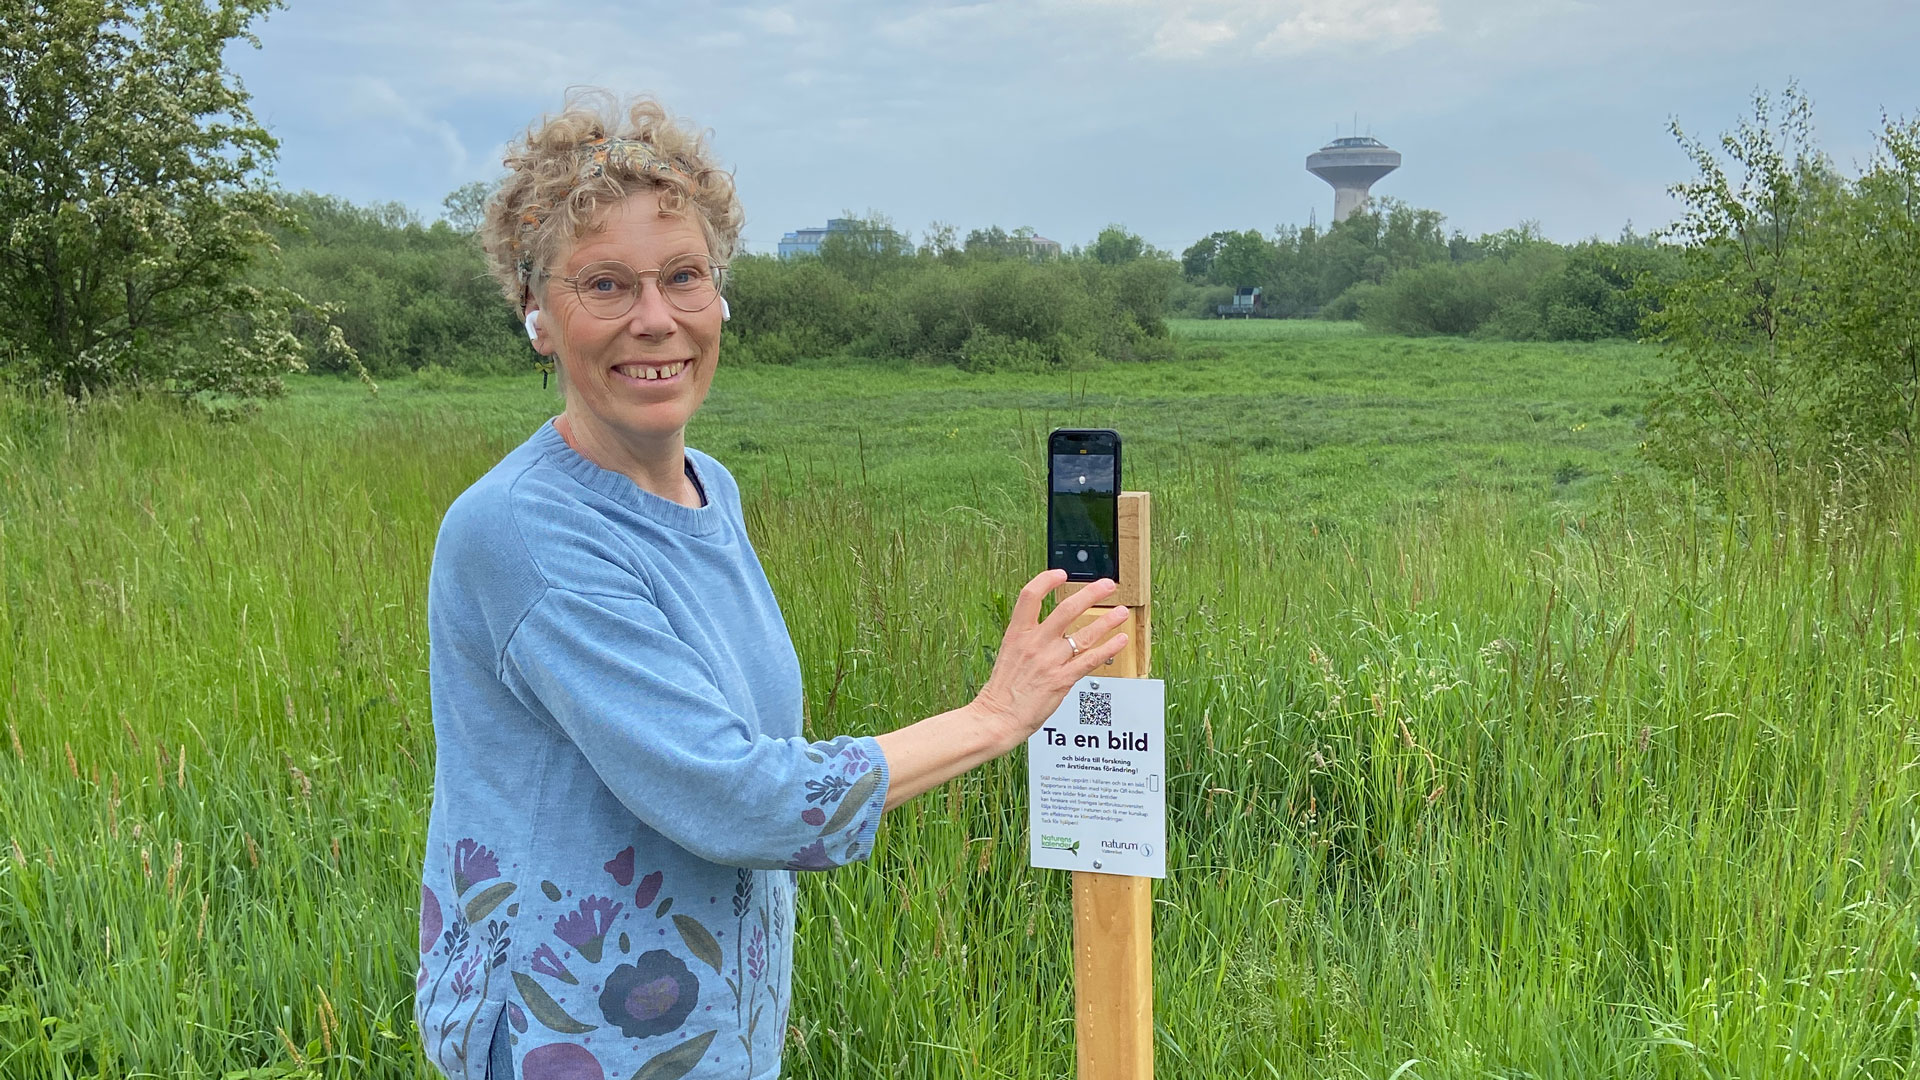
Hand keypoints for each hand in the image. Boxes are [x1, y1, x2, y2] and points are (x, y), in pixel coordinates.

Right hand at [970, 569, 1129, 750]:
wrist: (997, 718)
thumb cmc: (1002, 691)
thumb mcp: (1010, 654)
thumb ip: (1029, 640)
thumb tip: (1052, 630)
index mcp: (1017, 633)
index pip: (1030, 596)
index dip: (1047, 580)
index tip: (1062, 574)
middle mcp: (1035, 643)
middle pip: (1066, 609)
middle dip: (1091, 593)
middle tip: (1107, 586)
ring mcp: (1049, 661)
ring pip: (1085, 634)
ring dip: (1107, 621)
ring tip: (1121, 613)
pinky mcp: (1061, 680)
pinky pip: (1090, 660)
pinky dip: (1109, 649)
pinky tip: (1120, 641)